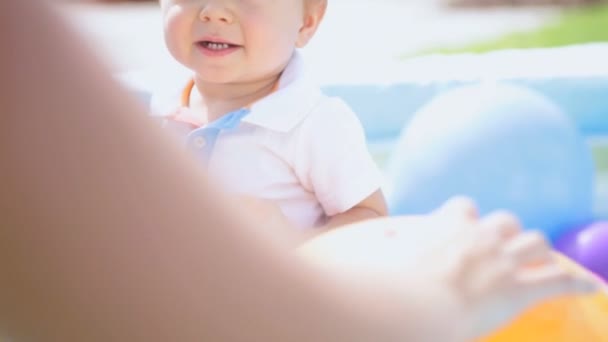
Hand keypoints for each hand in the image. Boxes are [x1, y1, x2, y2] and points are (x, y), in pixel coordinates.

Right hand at [298, 197, 598, 339]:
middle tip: (501, 248)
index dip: (465, 218)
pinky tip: (593, 287)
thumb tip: (259, 207)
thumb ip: (310, 233)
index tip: (462, 225)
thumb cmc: (373, 287)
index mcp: (440, 228)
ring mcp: (499, 260)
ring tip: (540, 261)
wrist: (404, 307)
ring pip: (536, 241)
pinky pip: (560, 279)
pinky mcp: (518, 288)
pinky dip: (576, 282)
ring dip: (538, 252)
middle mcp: (474, 237)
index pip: (461, 209)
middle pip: (505, 220)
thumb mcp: (339, 254)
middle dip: (506, 232)